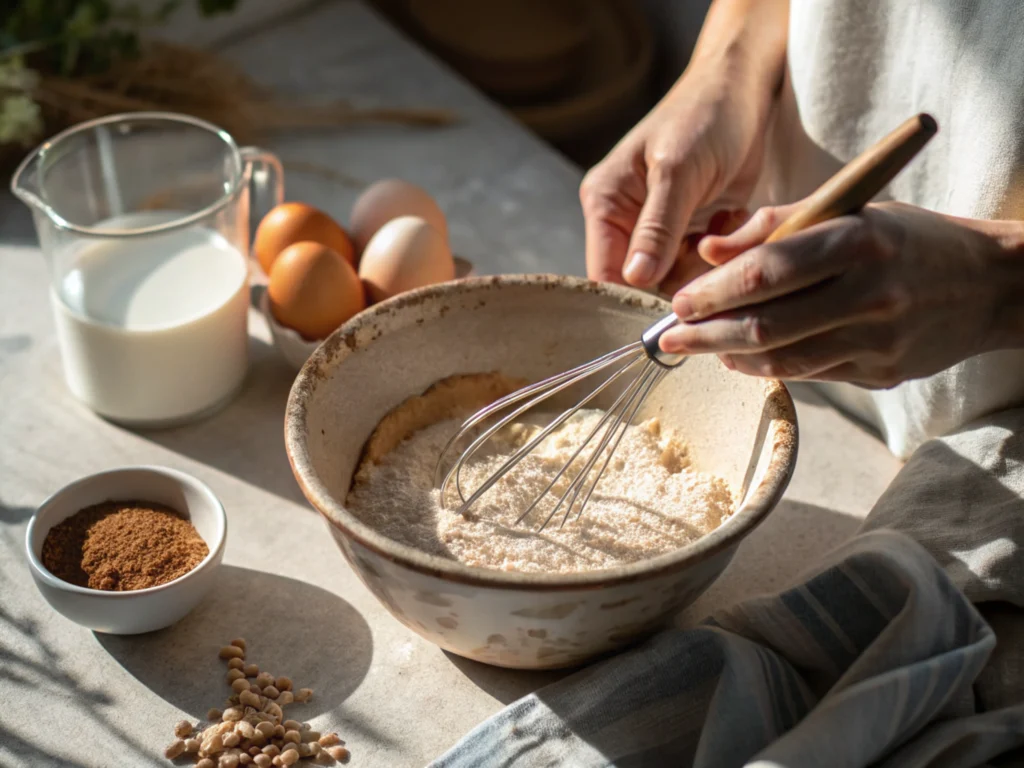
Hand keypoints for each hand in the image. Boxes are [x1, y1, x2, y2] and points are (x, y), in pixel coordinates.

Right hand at [579, 60, 772, 292]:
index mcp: (605, 204)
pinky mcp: (689, 230)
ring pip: (676, 279)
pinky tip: (731, 219)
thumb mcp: (679, 171)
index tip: (675, 303)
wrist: (744, 89)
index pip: (604, 274)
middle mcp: (625, 221)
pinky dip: (722, 253)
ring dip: (707, 263)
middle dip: (682, 276)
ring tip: (724, 224)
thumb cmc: (705, 117)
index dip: (635, 297)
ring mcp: (659, 228)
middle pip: (643, 284)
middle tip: (712, 248)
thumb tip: (635, 279)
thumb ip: (656, 229)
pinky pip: (701, 265)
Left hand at [660, 202, 1011, 387]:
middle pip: (765, 324)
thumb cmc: (907, 239)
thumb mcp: (850, 211)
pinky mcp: (882, 374)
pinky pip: (809, 376)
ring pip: (782, 360)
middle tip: (669, 336)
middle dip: (706, 334)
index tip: (679, 301)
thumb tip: (706, 251)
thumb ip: (775, 224)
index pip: (767, 271)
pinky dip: (766, 369)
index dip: (713, 291)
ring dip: (728, 358)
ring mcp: (878, 340)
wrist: (990, 284)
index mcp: (860, 239)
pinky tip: (740, 359)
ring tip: (698, 348)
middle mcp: (870, 293)